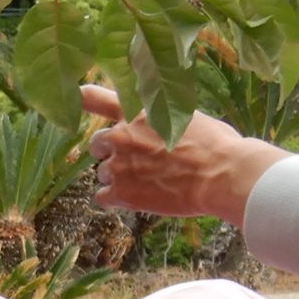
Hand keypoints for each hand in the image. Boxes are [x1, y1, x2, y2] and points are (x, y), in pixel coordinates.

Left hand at [80, 86, 287, 226]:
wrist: (222, 175)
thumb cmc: (215, 144)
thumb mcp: (186, 115)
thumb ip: (159, 118)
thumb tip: (157, 124)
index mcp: (137, 113)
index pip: (95, 98)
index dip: (83, 99)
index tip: (76, 98)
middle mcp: (121, 136)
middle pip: (97, 143)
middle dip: (112, 152)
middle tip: (136, 160)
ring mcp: (118, 165)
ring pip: (102, 173)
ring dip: (118, 178)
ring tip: (147, 182)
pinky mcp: (121, 193)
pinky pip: (102, 198)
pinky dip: (116, 200)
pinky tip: (136, 199)